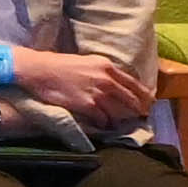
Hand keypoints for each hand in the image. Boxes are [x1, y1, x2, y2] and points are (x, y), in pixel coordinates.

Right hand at [22, 46, 158, 127]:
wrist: (38, 70)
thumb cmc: (58, 64)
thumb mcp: (86, 62)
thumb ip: (102, 71)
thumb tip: (114, 83)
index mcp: (106, 66)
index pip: (134, 83)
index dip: (144, 95)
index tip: (149, 102)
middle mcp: (106, 79)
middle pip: (131, 99)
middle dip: (138, 109)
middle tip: (141, 116)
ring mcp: (98, 93)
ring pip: (119, 111)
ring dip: (122, 119)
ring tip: (122, 123)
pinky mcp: (88, 106)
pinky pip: (103, 119)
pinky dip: (105, 123)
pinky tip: (103, 125)